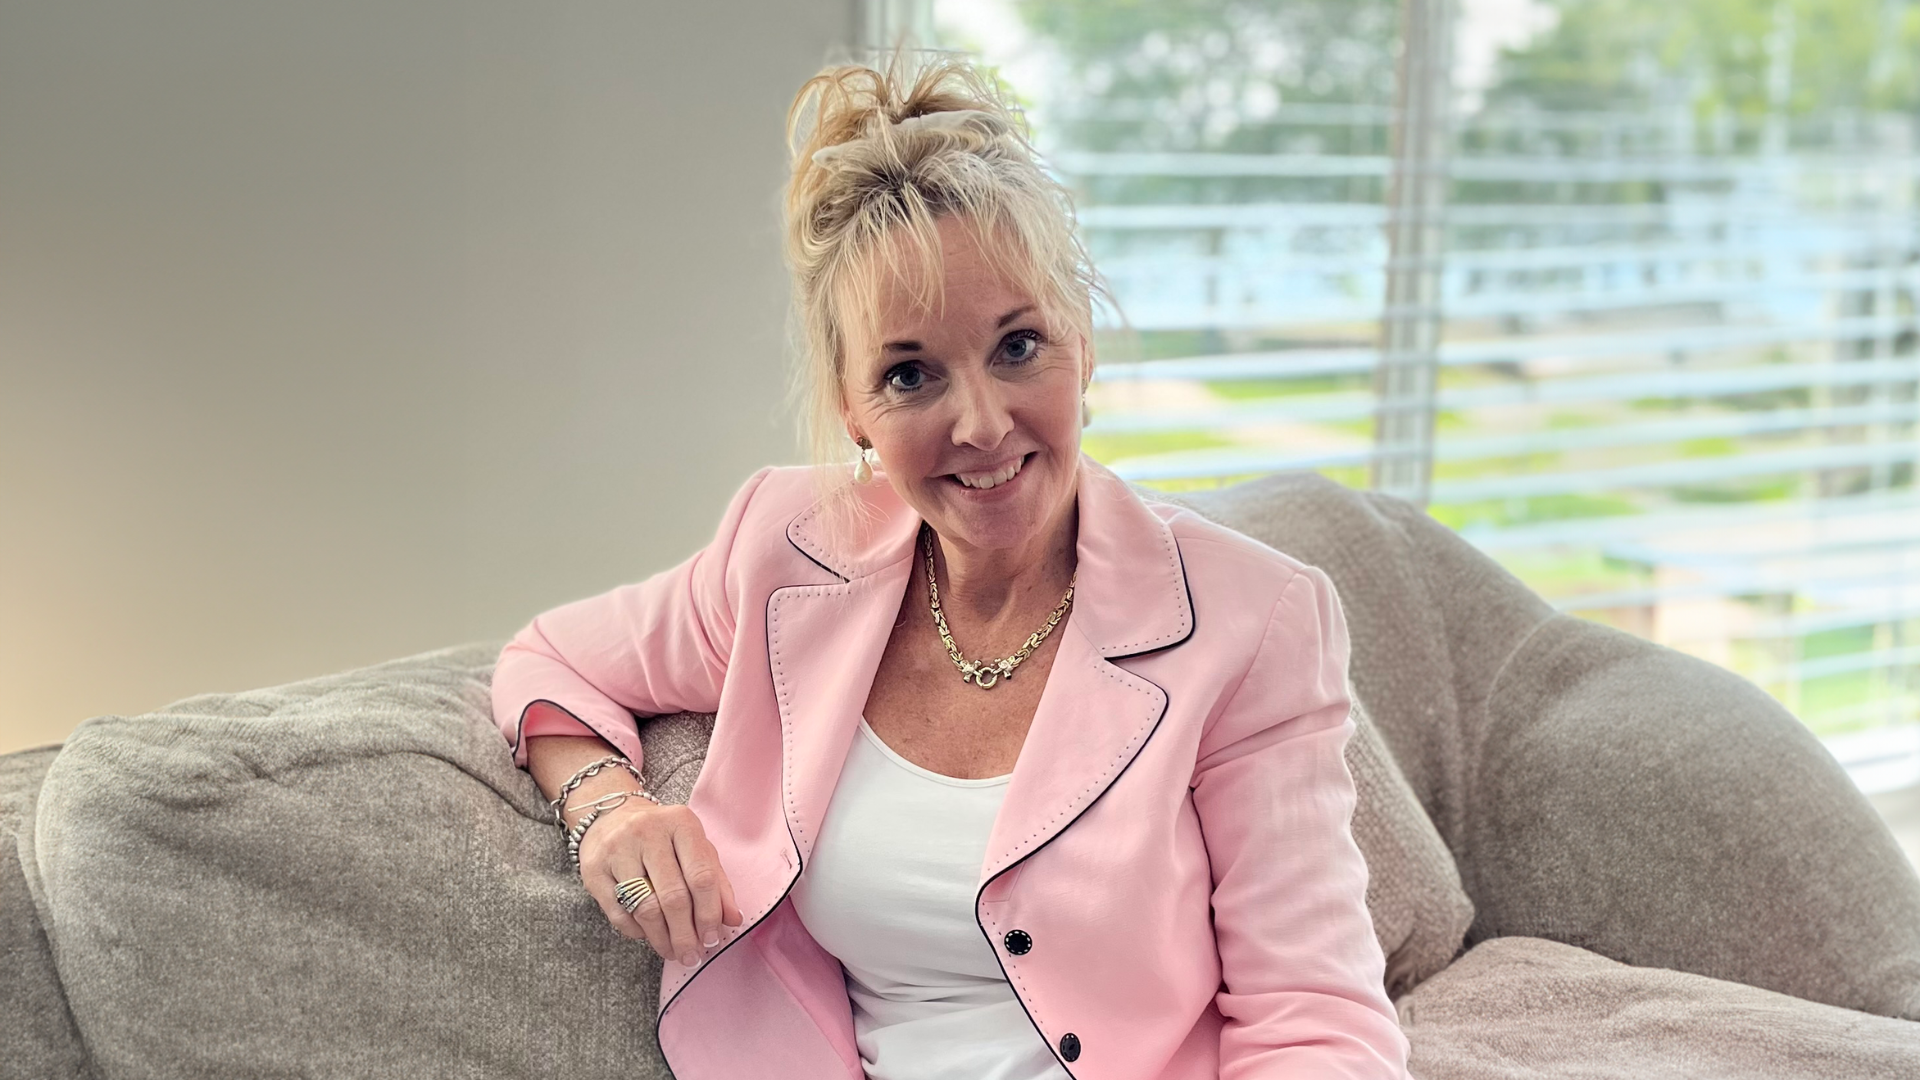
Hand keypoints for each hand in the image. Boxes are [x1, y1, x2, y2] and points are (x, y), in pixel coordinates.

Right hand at [576, 798, 744, 966]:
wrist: (610, 817)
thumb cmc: (664, 838)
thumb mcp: (695, 849)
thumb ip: (718, 882)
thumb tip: (734, 920)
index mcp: (681, 823)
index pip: (702, 876)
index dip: (709, 914)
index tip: (713, 940)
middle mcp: (647, 832)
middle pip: (673, 896)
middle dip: (685, 934)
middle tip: (692, 956)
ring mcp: (617, 849)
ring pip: (644, 908)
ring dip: (662, 938)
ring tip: (673, 952)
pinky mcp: (594, 870)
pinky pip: (619, 913)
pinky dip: (637, 932)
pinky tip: (649, 936)